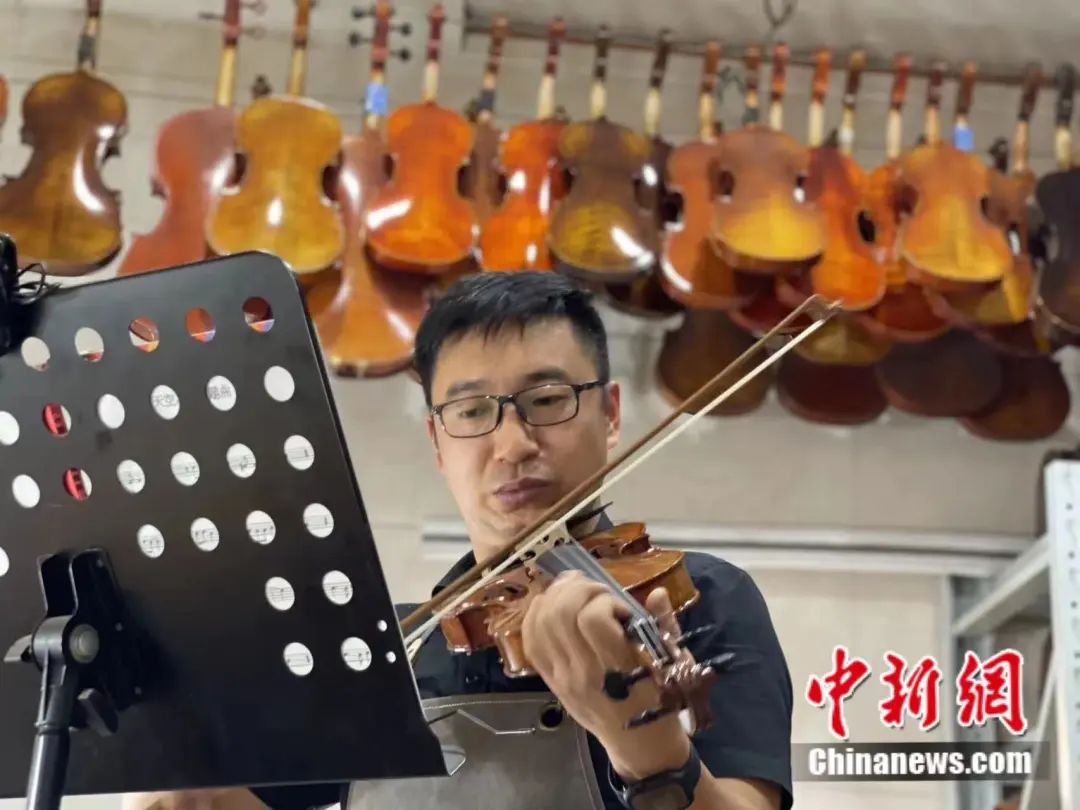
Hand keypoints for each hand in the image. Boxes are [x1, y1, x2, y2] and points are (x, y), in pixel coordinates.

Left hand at [521, 572, 692, 779]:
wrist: (640, 743)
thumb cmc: (662, 701)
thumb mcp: (675, 664)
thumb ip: (664, 625)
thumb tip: (658, 592)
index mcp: (619, 670)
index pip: (592, 620)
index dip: (604, 601)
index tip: (621, 608)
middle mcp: (584, 674)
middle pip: (561, 614)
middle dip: (579, 589)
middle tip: (599, 592)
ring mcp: (562, 678)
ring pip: (542, 622)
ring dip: (558, 596)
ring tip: (578, 591)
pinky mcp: (550, 680)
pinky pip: (531, 640)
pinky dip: (537, 614)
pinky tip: (554, 604)